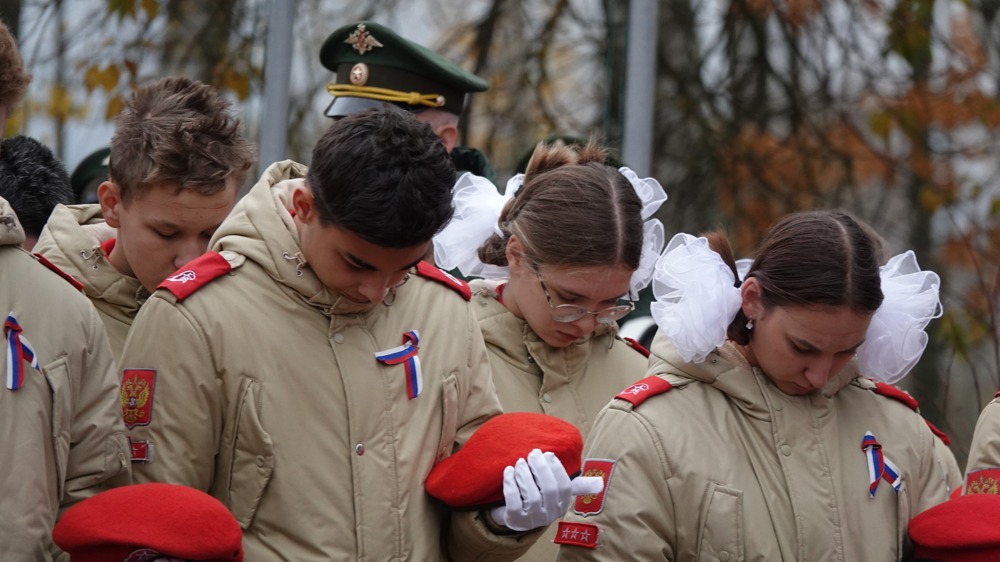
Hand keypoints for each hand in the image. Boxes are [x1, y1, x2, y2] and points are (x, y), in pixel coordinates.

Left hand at [488, 449, 603, 531]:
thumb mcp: (557, 493)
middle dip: (541, 468)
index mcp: (562, 505)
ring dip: (525, 475)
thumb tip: (600, 483)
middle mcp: (549, 515)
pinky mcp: (515, 519)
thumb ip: (576, 486)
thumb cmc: (540, 498)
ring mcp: (532, 519)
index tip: (548, 454)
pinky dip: (511, 484)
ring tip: (520, 462)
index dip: (557, 469)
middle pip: (549, 489)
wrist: (515, 517)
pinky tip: (508, 471)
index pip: (565, 486)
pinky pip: (514, 501)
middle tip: (533, 453)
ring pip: (532, 495)